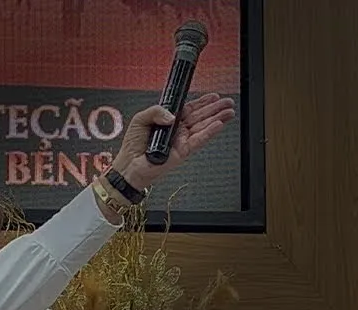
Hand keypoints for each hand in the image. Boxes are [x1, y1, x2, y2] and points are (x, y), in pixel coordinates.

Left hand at [109, 93, 235, 189]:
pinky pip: (198, 141)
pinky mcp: (182, 152)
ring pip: (203, 127)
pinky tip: (219, 125)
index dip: (202, 102)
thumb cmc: (132, 145)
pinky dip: (209, 133)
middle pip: (200, 117)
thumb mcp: (141, 119)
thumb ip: (156, 111)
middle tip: (228, 102)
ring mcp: (181, 141)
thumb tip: (172, 116)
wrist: (128, 165)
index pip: (189, 109)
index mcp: (169, 121)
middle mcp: (177, 131)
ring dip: (217, 119)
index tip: (214, 96)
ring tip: (229, 112)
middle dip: (215, 109)